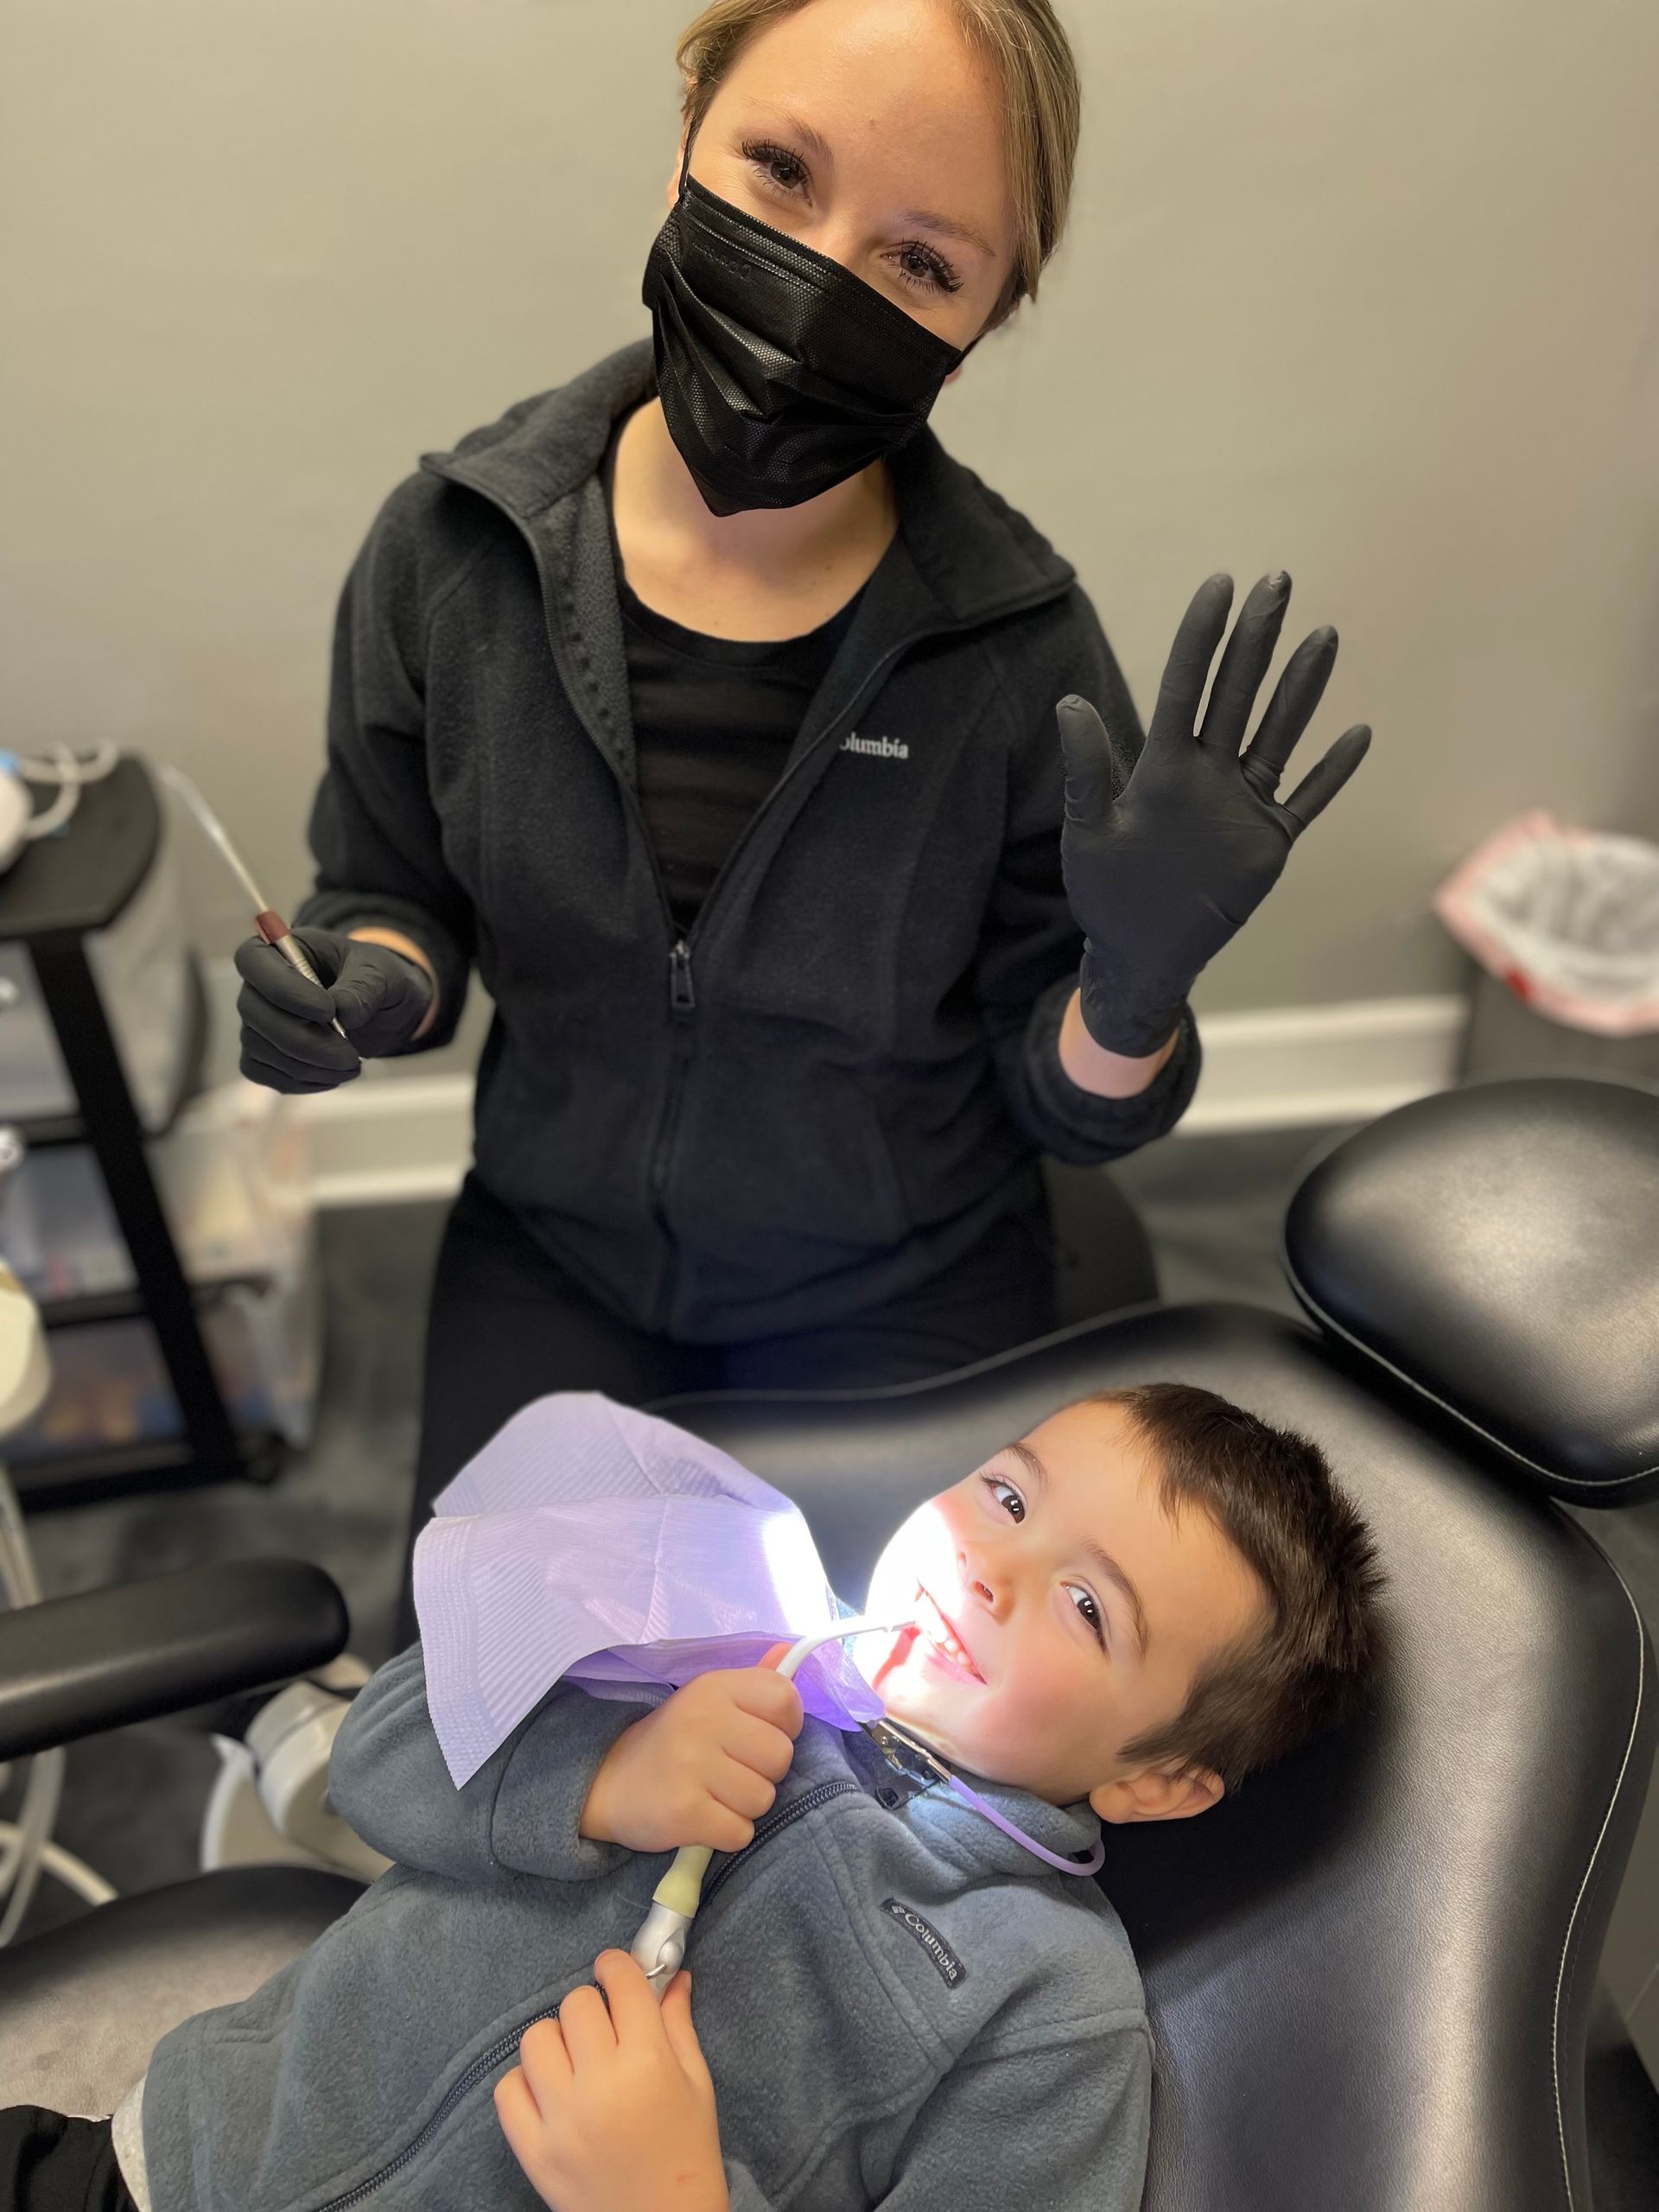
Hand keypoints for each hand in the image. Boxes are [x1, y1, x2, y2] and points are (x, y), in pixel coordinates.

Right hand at [234, 926, 433, 1093]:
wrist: (381, 1011)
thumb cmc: (374, 980)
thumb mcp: (381, 973)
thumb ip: (364, 986)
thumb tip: (343, 1011)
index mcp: (280, 949)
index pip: (253, 960)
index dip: (283, 988)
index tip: (328, 1011)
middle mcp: (258, 986)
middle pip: (255, 1013)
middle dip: (305, 1040)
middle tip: (350, 1055)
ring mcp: (257, 1023)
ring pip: (261, 1049)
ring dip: (310, 1066)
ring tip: (352, 1064)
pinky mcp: (264, 1056)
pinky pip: (266, 1075)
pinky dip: (303, 1082)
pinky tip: (334, 1075)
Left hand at [495, 1951, 726, 2211]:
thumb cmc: (688, 2153)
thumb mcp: (696, 2084)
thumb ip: (678, 2024)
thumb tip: (672, 1975)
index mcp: (648, 2064)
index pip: (620, 1983)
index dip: (617, 1966)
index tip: (615, 1970)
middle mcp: (599, 2086)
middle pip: (575, 2004)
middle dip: (593, 2008)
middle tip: (606, 2031)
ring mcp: (559, 2120)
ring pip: (537, 2039)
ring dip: (558, 2041)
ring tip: (577, 2064)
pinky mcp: (532, 2150)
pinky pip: (508, 2088)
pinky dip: (527, 2084)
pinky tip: (553, 2094)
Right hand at [578, 1651, 800, 1855]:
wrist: (608, 1782)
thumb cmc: (673, 1741)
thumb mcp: (709, 1700)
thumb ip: (754, 1681)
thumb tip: (790, 1651)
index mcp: (715, 1686)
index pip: (785, 1698)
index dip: (785, 1726)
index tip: (759, 1737)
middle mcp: (704, 1719)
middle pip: (780, 1756)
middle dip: (764, 1773)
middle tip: (732, 1772)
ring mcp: (692, 1765)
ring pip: (763, 1799)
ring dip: (744, 1807)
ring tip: (715, 1795)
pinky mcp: (684, 1811)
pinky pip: (740, 1833)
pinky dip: (727, 1834)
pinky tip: (705, 1819)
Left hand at [1059, 572, 1371, 1056]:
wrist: (1140, 951)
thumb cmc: (1106, 891)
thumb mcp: (1089, 831)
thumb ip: (1086, 771)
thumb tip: (1068, 703)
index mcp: (1163, 765)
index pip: (1185, 686)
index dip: (1201, 637)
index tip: (1220, 585)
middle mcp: (1208, 772)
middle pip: (1237, 694)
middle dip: (1257, 639)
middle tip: (1278, 580)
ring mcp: (1242, 804)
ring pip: (1278, 733)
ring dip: (1302, 688)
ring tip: (1324, 636)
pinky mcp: (1267, 841)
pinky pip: (1307, 800)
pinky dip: (1330, 772)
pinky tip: (1356, 734)